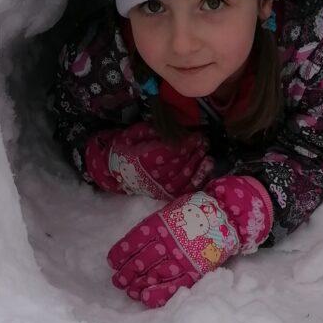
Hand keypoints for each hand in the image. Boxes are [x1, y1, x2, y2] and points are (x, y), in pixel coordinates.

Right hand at [85, 121, 211, 198]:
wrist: (115, 171)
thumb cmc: (124, 150)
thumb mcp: (131, 134)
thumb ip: (148, 130)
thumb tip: (167, 128)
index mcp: (142, 159)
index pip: (169, 152)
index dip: (186, 144)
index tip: (197, 135)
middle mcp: (151, 176)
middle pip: (179, 164)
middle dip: (195, 152)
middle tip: (204, 141)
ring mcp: (159, 188)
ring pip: (184, 178)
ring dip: (199, 166)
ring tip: (207, 155)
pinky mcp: (164, 194)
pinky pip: (184, 190)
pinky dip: (197, 181)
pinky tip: (206, 170)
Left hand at [107, 177, 271, 307]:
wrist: (228, 215)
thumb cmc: (198, 211)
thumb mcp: (172, 210)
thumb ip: (157, 224)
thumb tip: (138, 240)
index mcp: (160, 224)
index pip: (133, 241)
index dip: (121, 254)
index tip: (113, 262)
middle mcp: (167, 242)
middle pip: (140, 262)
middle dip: (126, 273)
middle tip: (118, 281)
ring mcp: (180, 258)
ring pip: (153, 275)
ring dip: (138, 285)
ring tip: (130, 291)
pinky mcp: (193, 270)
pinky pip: (173, 285)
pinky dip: (158, 293)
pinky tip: (146, 298)